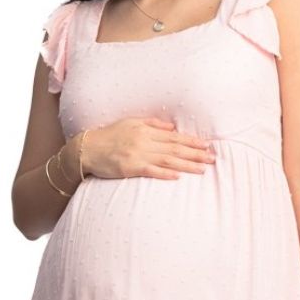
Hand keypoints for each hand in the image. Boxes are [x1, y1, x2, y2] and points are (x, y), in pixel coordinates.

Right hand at [81, 118, 215, 179]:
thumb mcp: (131, 123)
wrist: (87, 149)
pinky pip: (151, 171)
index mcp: (146, 131)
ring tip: (202, 169)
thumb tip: (172, 128)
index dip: (192, 142)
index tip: (207, 146)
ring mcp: (137, 155)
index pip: (174, 137)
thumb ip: (152, 124)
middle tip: (212, 158)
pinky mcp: (130, 168)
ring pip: (167, 160)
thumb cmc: (109, 136)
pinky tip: (178, 176)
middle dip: (195, 153)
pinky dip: (165, 173)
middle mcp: (144, 141)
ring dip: (186, 165)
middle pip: (175, 148)